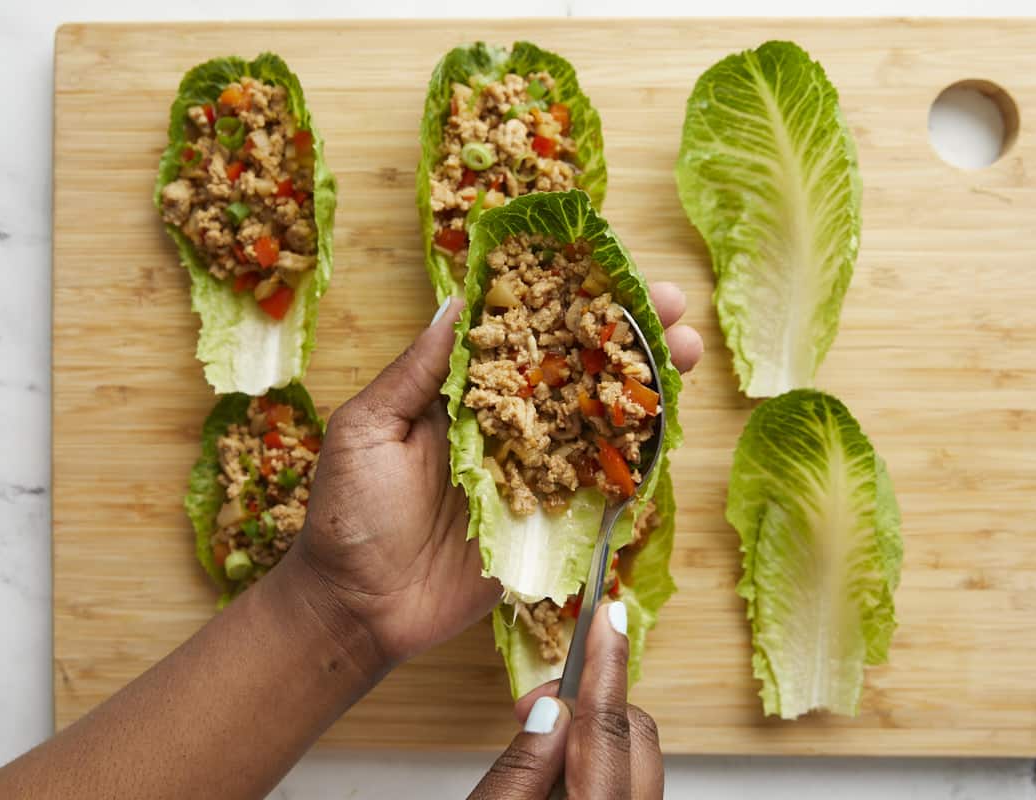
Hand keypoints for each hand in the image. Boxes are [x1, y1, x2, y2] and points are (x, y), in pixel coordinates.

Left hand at [291, 284, 703, 666]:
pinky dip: (635, 458)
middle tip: (670, 304)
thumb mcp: (368, 428)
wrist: (358, 607)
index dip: (563, 302)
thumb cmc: (348, 514)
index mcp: (461, 395)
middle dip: (623, 335)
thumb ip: (418, 372)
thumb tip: (456, 301)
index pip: (521, 336)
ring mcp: (532, 474)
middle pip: (573, 370)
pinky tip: (671, 425)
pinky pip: (598, 487)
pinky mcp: (548, 524)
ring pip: (596, 421)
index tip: (607, 268)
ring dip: (643, 385)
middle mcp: (504, 426)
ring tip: (687, 350)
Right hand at [469, 601, 663, 798]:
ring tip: (535, 742)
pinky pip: (627, 773)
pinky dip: (596, 757)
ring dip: (589, 731)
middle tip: (531, 706)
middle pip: (632, 731)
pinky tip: (555, 766)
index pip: (607, 726)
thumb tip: (551, 710)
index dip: (606, 663)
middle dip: (588, 701)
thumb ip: (522, 765)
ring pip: (633, 750)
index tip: (608, 616)